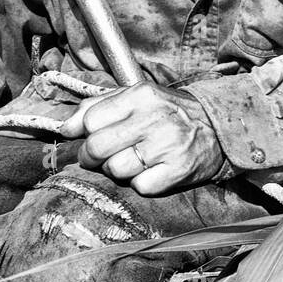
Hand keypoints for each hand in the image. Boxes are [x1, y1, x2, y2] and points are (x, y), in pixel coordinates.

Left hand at [59, 82, 224, 195]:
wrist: (217, 126)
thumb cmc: (168, 111)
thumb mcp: (136, 96)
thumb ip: (98, 106)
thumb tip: (66, 128)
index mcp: (140, 95)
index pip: (91, 120)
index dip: (85, 134)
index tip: (91, 138)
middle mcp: (154, 118)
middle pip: (97, 148)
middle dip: (92, 157)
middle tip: (101, 157)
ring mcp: (167, 145)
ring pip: (116, 170)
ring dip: (118, 170)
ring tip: (132, 161)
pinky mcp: (178, 170)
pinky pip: (140, 187)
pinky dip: (141, 183)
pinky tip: (151, 171)